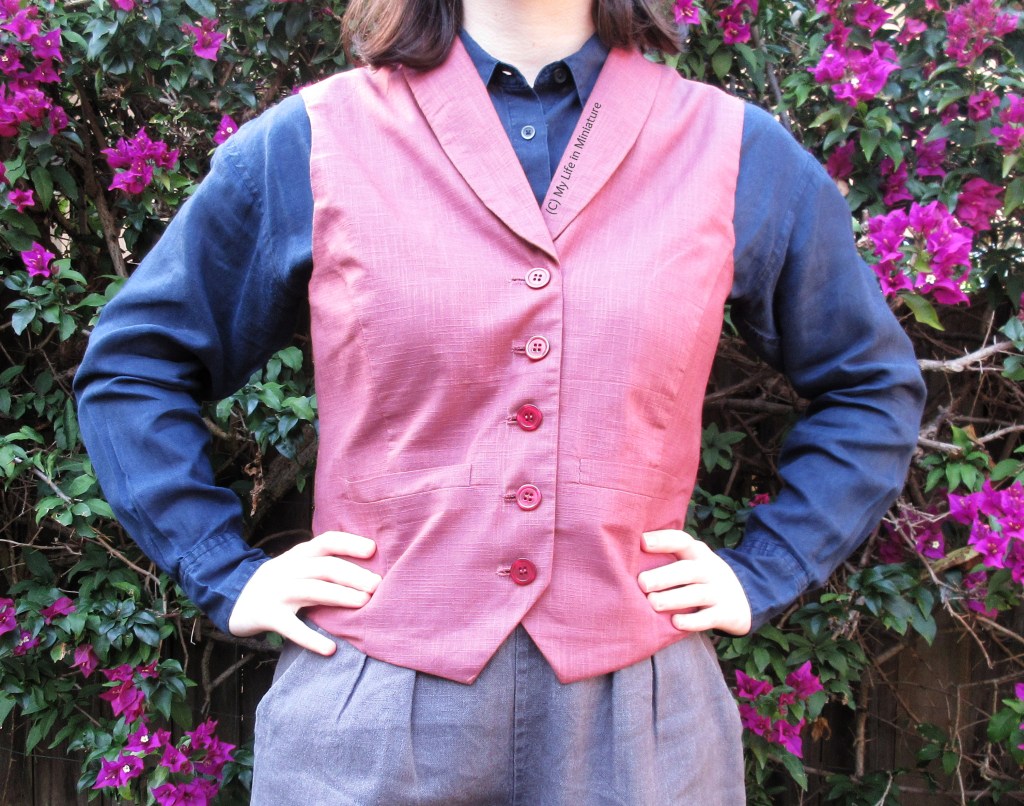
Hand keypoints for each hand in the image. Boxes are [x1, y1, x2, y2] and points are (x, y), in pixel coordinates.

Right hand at [228, 530, 379, 655]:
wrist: (233, 600)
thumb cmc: (278, 583)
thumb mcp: (296, 566)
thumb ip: (322, 564)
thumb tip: (367, 570)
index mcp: (298, 555)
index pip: (326, 541)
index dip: (350, 543)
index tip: (373, 550)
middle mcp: (288, 569)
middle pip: (324, 567)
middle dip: (353, 574)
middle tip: (377, 585)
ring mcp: (276, 592)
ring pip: (312, 590)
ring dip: (340, 594)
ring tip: (364, 602)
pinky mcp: (267, 616)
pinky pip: (291, 628)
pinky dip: (311, 638)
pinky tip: (330, 648)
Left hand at [637, 529, 751, 634]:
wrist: (743, 599)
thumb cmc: (701, 578)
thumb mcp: (692, 562)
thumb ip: (669, 558)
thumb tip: (625, 557)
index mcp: (697, 553)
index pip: (681, 541)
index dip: (662, 540)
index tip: (642, 542)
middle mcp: (709, 570)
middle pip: (686, 570)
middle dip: (663, 576)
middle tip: (642, 583)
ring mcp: (718, 592)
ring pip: (696, 594)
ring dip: (673, 598)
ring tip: (653, 603)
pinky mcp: (725, 613)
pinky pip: (708, 618)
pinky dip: (693, 621)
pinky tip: (676, 622)